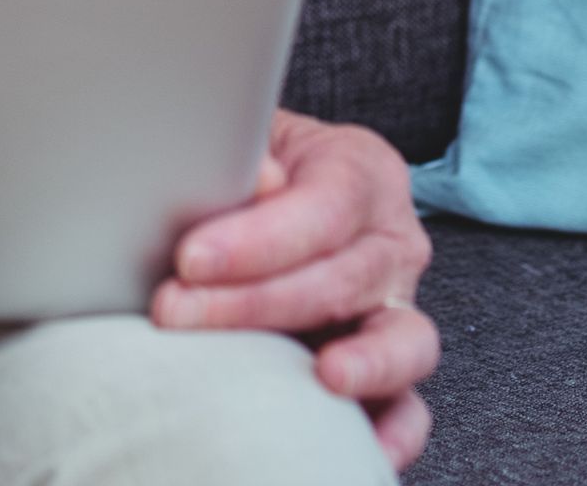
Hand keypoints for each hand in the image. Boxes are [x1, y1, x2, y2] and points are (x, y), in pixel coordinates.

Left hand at [152, 109, 437, 469]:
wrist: (282, 187)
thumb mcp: (252, 136)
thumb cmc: (256, 162)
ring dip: (357, 365)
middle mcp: (393, 240)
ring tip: (321, 377)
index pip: (324, 207)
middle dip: (253, 303)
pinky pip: (411, 408)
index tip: (189, 259)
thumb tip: (262, 179)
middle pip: (341, 279)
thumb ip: (252, 154)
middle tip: (176, 310)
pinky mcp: (394, 369)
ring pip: (401, 342)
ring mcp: (399, 307)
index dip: (259, 238)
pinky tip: (365, 450)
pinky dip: (394, 432)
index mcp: (363, 171)